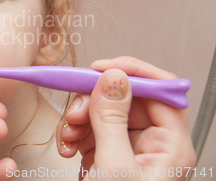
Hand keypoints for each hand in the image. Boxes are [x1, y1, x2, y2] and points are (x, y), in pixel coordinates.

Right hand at [55, 56, 194, 179]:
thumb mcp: (113, 168)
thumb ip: (112, 119)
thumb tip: (114, 78)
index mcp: (170, 146)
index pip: (160, 91)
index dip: (132, 73)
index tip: (101, 69)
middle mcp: (152, 144)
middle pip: (125, 98)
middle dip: (94, 101)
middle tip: (75, 111)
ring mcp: (127, 149)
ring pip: (103, 111)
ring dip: (79, 117)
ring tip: (68, 135)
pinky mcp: (107, 154)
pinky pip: (91, 128)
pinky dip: (74, 132)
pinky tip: (67, 146)